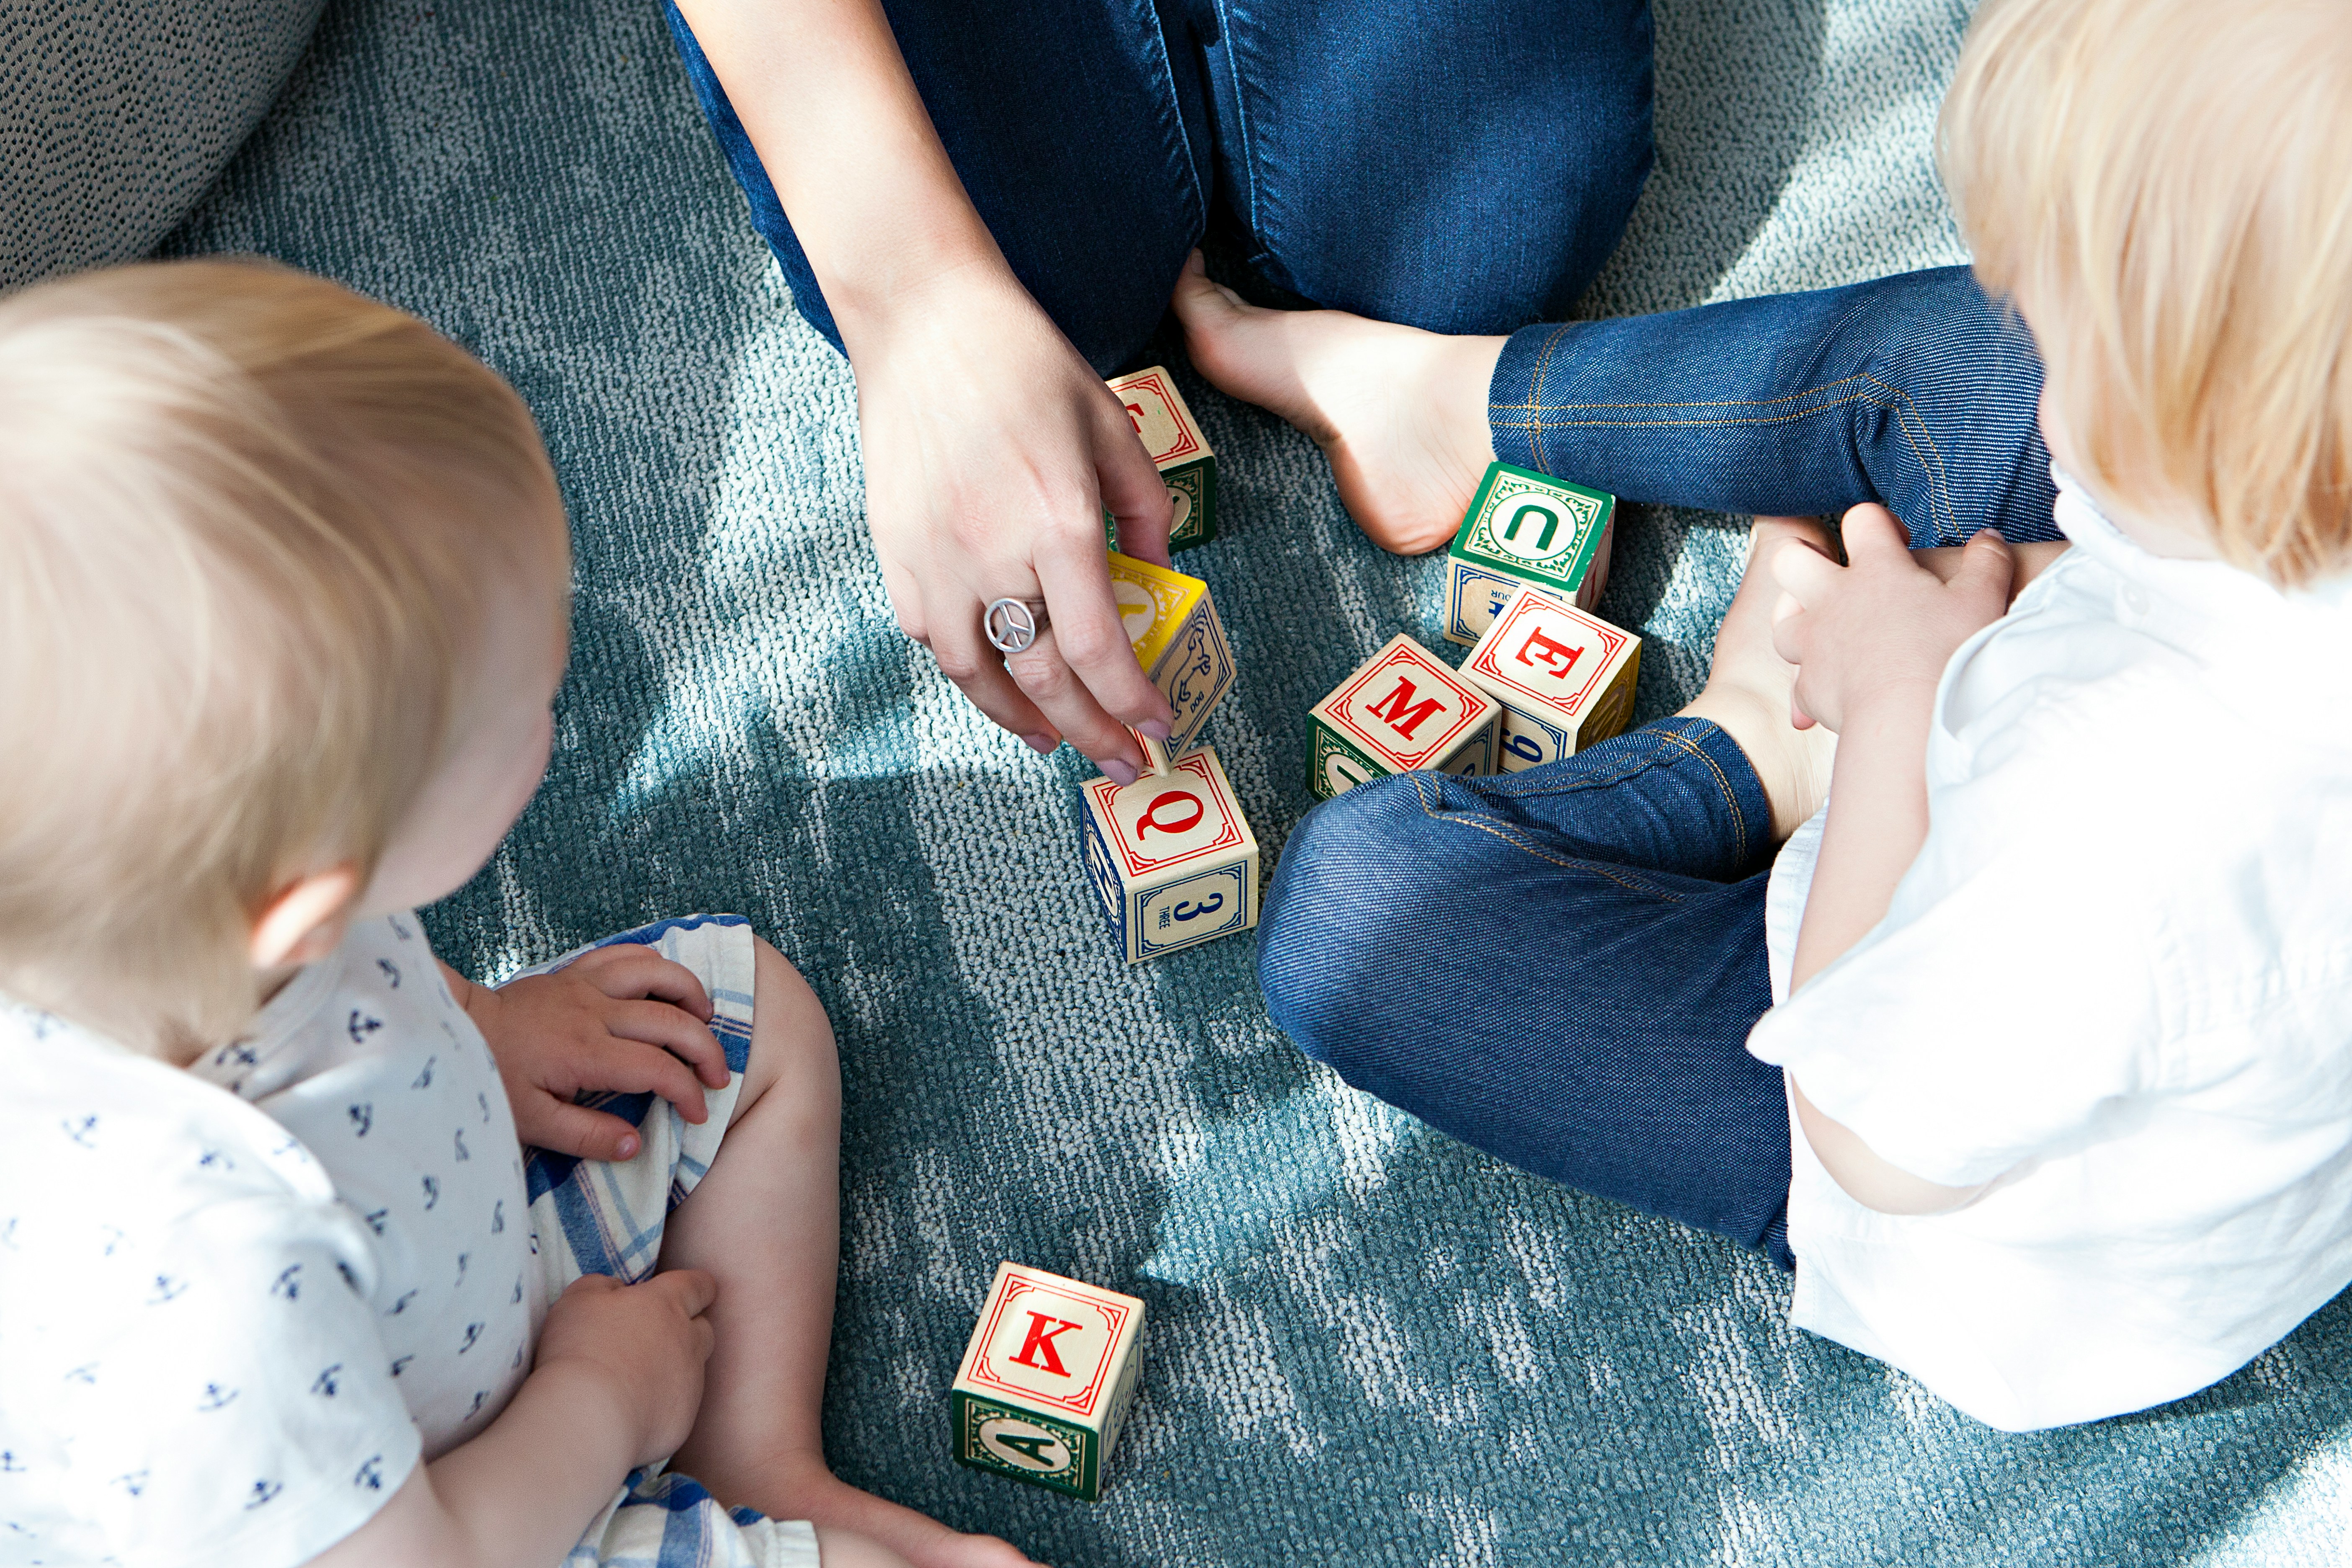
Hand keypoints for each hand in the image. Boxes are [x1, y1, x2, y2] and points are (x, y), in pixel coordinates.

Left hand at [456, 947, 730, 1160]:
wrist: (457, 1030)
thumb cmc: (492, 1079)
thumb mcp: (531, 1123)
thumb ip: (586, 1136)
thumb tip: (636, 1144)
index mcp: (585, 1053)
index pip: (657, 1069)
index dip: (688, 1092)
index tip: (698, 1113)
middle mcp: (594, 1012)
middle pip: (671, 1020)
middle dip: (706, 1049)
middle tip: (719, 1076)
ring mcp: (586, 986)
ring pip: (657, 973)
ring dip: (690, 993)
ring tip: (705, 1019)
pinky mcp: (575, 972)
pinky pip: (626, 954)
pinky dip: (656, 963)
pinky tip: (667, 984)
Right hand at [535, 1271, 717, 1468]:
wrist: (588, 1417)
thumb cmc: (579, 1349)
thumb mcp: (580, 1298)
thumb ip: (604, 1285)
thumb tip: (617, 1290)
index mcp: (667, 1304)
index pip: (698, 1285)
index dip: (697, 1287)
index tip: (692, 1291)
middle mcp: (688, 1341)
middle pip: (703, 1329)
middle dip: (688, 1330)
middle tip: (655, 1339)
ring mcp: (691, 1384)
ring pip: (693, 1370)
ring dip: (673, 1370)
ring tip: (637, 1380)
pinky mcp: (683, 1421)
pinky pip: (679, 1408)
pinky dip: (661, 1407)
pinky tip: (631, 1413)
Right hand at [843, 263, 1176, 780]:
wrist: (924, 320)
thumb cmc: (1026, 365)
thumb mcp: (1113, 428)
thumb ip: (1146, 512)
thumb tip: (1158, 581)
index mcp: (1058, 521)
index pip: (1099, 650)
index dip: (1131, 703)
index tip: (1157, 729)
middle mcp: (994, 553)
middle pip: (1045, 679)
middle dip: (1092, 734)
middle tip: (1122, 763)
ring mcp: (936, 558)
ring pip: (979, 676)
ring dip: (1022, 720)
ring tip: (1056, 737)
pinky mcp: (896, 552)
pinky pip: (933, 638)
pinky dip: (969, 671)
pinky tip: (997, 679)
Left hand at [1770, 504, 2013, 733]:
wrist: (1912, 718)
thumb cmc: (1949, 653)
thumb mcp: (1982, 599)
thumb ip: (1986, 562)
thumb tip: (1988, 538)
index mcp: (1876, 569)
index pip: (1860, 520)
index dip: (1877, 522)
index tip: (1898, 543)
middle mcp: (1833, 599)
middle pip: (1790, 558)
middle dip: (1804, 558)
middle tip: (1833, 573)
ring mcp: (1814, 643)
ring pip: (1782, 618)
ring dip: (1797, 620)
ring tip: (1823, 629)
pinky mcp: (1809, 687)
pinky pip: (1796, 683)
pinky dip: (1808, 688)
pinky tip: (1824, 697)